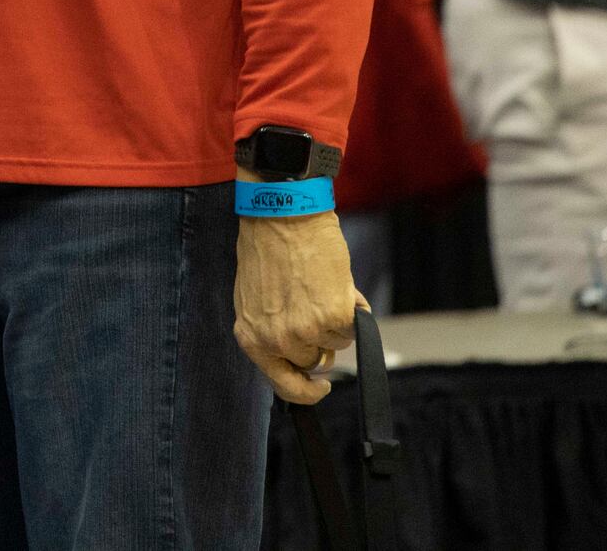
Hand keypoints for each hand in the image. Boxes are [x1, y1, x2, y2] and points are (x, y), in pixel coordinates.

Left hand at [234, 206, 361, 404]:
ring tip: (321, 287)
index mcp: (252, 336)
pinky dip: (352, 307)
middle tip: (318, 310)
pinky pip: (354, 327)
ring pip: (337, 344)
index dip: (306, 392)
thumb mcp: (255, 297)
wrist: (282, 214)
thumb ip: (273, 329)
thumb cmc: (268, 249)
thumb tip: (305, 355)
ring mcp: (306, 331)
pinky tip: (337, 284)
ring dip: (336, 321)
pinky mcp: (335, 317)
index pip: (283, 384)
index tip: (320, 389)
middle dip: (322, 342)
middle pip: (316, 363)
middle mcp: (277, 340)